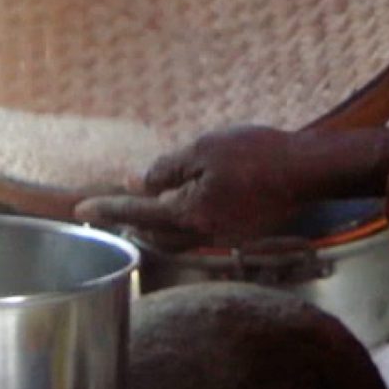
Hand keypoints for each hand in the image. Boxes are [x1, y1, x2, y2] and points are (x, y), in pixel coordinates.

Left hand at [76, 126, 319, 249]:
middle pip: (155, 235)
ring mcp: (224, 237)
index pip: (137, 212)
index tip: (81, 208)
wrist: (307, 172)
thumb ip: (168, 169)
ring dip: (155, 227)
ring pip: (177, 238)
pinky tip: (183, 207)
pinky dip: (181, 223)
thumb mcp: (204, 150)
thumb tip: (139, 182)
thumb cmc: (257, 154)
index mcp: (190, 214)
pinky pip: (199, 232)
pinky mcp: (241, 232)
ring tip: (140, 214)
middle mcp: (203, 234)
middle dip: (131, 224)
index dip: (108, 207)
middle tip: (110, 212)